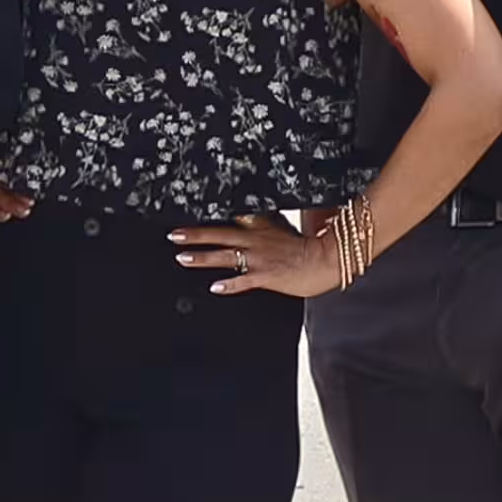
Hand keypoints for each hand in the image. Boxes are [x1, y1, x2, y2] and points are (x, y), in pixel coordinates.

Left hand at [181, 211, 360, 299]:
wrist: (328, 259)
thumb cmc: (311, 248)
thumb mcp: (286, 231)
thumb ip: (267, 227)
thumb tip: (251, 223)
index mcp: (262, 227)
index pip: (232, 218)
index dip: (211, 217)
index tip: (190, 214)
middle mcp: (257, 240)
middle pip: (220, 235)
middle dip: (196, 235)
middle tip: (174, 234)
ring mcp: (260, 258)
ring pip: (225, 255)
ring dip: (202, 257)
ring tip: (182, 257)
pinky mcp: (267, 276)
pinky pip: (244, 280)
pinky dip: (228, 284)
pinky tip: (214, 287)